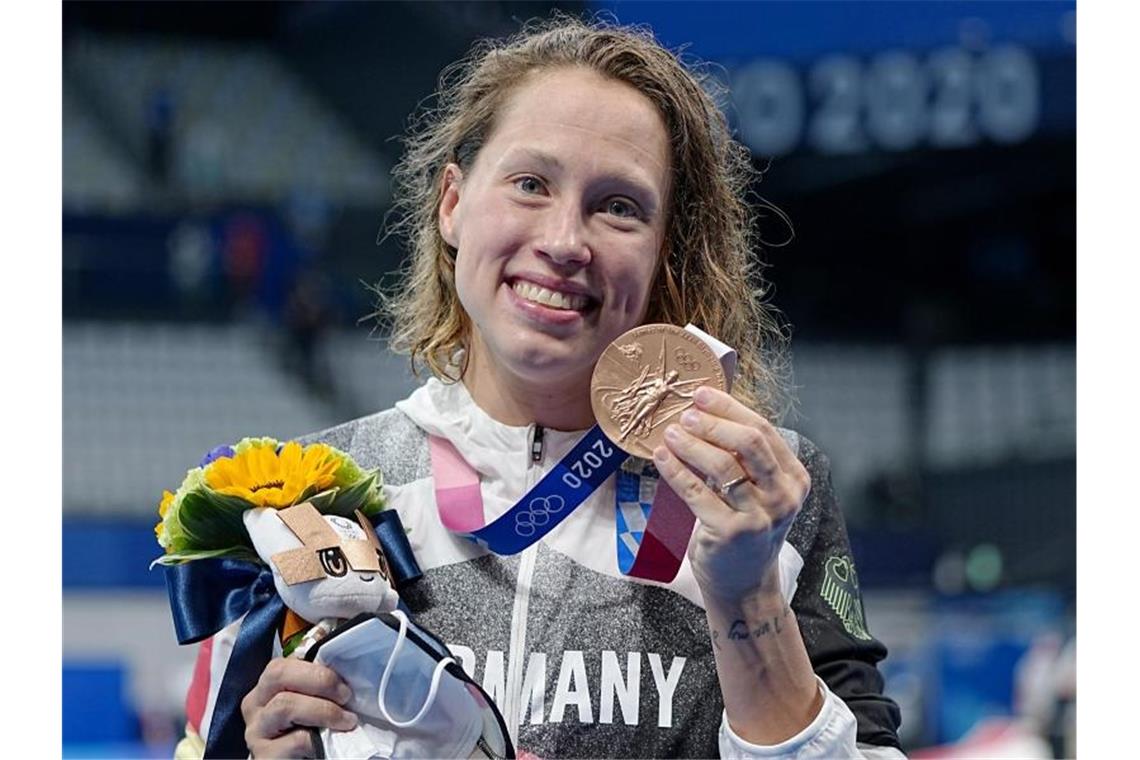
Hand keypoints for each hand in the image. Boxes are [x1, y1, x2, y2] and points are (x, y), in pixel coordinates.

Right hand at [241, 657, 357, 758]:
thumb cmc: (312, 733)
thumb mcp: (313, 702)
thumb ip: (317, 683)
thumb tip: (342, 659)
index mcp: (267, 687)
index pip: (283, 662)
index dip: (317, 665)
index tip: (345, 677)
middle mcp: (255, 705)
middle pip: (278, 673)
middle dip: (320, 679)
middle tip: (345, 695)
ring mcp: (256, 731)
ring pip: (285, 704)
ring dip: (324, 710)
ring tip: (347, 721)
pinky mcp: (265, 756)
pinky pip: (297, 739)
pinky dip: (319, 739)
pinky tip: (328, 744)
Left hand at [653, 386, 810, 604]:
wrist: (744, 583)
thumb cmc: (746, 527)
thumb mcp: (757, 490)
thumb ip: (743, 457)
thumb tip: (707, 410)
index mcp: (794, 478)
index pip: (763, 430)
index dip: (730, 408)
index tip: (702, 394)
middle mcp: (783, 496)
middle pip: (749, 443)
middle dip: (714, 423)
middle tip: (686, 414)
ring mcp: (759, 516)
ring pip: (723, 466)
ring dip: (692, 444)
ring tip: (670, 433)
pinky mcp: (731, 532)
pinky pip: (698, 492)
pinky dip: (676, 471)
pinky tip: (661, 457)